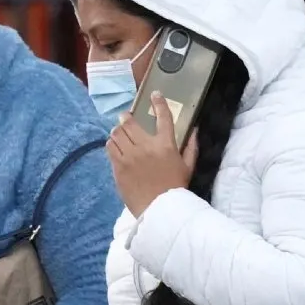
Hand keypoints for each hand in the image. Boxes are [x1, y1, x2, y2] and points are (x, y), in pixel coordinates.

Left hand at [107, 92, 199, 216]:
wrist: (158, 209)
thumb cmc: (175, 187)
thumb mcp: (189, 166)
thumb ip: (192, 146)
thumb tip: (194, 129)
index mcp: (166, 145)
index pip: (163, 117)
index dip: (159, 103)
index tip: (155, 95)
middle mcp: (146, 147)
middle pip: (130, 123)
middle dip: (126, 117)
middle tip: (126, 117)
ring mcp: (130, 156)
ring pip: (117, 134)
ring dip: (117, 130)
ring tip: (119, 132)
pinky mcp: (118, 167)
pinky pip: (110, 148)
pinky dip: (112, 144)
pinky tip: (115, 146)